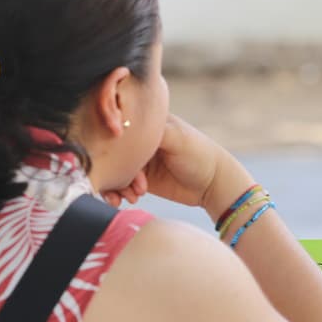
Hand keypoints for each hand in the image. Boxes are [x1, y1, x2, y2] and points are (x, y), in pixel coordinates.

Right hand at [102, 115, 229, 208]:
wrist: (213, 184)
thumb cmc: (200, 154)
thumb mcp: (177, 138)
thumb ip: (152, 132)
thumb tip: (123, 128)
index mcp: (148, 122)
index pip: (119, 125)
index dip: (110, 139)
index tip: (108, 155)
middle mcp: (140, 139)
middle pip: (112, 150)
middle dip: (111, 168)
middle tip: (119, 183)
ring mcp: (138, 159)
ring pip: (113, 170)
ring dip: (115, 185)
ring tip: (130, 195)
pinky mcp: (138, 178)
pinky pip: (119, 185)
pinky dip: (118, 193)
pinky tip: (126, 200)